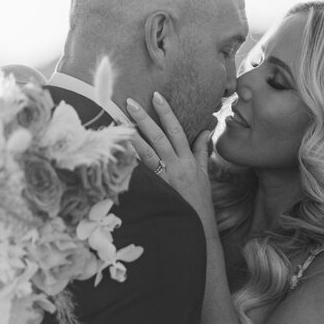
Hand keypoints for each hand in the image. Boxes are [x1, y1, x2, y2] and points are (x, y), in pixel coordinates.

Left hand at [125, 93, 216, 234]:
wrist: (199, 227)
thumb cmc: (200, 202)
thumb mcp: (204, 174)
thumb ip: (201, 151)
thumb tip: (204, 131)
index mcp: (188, 161)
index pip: (177, 130)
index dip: (167, 113)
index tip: (156, 96)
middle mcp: (177, 167)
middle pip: (159, 137)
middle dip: (144, 118)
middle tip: (130, 102)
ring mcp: (165, 179)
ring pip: (147, 154)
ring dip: (132, 137)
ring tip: (118, 123)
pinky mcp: (157, 191)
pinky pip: (142, 174)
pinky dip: (131, 163)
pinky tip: (119, 153)